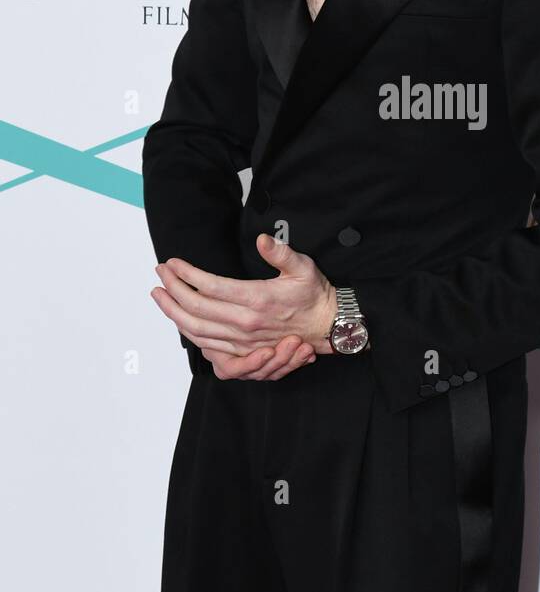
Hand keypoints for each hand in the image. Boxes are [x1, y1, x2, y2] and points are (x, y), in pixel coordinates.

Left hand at [150, 235, 336, 378]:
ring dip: (173, 313)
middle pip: (197, 308)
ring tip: (159, 296)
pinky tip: (179, 321)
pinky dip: (189, 334)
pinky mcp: (244, 351)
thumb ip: (281, 253)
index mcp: (258, 299)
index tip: (172, 263)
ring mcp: (243, 340)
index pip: (211, 286)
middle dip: (172, 289)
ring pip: (197, 330)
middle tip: (160, 274)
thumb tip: (261, 239)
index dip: (186, 274)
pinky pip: (208, 346)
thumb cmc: (314, 295)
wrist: (327, 326)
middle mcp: (247, 322)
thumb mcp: (304, 267)